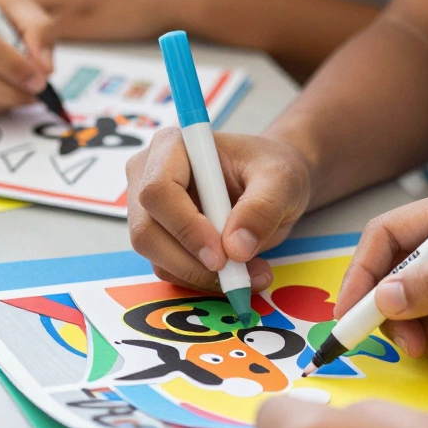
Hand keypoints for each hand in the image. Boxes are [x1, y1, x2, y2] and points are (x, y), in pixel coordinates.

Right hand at [126, 128, 311, 290]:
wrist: (271, 184)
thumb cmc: (271, 169)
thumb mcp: (281, 180)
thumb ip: (262, 208)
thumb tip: (236, 249)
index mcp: (172, 147)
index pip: (158, 191)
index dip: (185, 227)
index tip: (222, 255)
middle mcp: (148, 176)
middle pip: (147, 231)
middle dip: (192, 262)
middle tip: (238, 275)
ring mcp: (150, 211)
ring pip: (157, 258)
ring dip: (202, 276)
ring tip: (251, 273)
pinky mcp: (159, 239)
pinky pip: (170, 270)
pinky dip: (203, 281)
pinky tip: (238, 274)